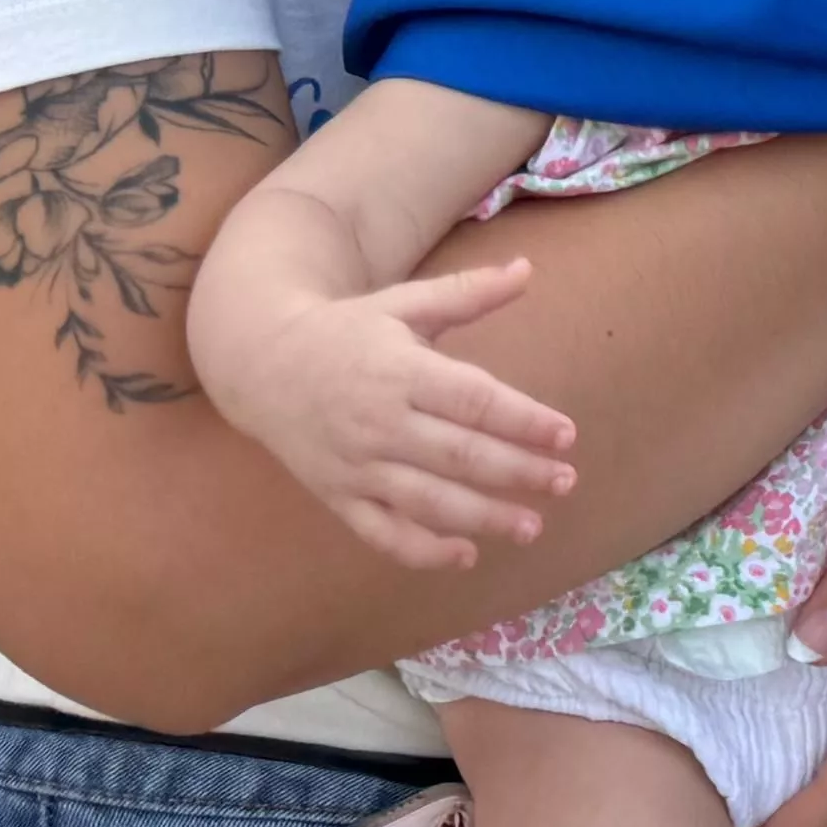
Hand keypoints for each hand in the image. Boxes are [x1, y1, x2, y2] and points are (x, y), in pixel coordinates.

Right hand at [212, 264, 579, 570]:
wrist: (259, 362)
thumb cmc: (345, 331)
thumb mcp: (403, 303)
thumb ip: (467, 294)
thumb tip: (527, 270)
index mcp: (400, 371)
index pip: (473, 400)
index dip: (524, 420)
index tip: (567, 435)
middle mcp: (378, 422)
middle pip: (459, 455)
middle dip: (518, 472)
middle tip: (565, 482)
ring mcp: (355, 466)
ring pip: (427, 501)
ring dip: (483, 518)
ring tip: (533, 525)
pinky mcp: (336, 497)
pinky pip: (382, 533)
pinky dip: (423, 551)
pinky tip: (467, 556)